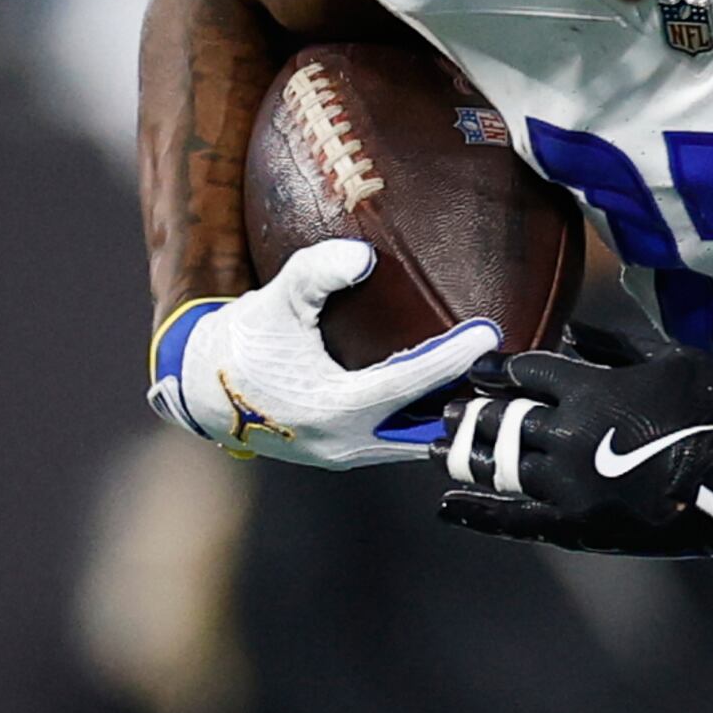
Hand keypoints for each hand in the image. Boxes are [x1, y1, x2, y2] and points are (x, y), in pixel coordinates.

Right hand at [146, 240, 497, 468]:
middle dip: (471, 398)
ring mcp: (349, 455)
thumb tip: (364, 256)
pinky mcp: (349, 455)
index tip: (488, 333)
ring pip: (421, 441)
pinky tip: (458, 391)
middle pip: (430, 426)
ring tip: (493, 376)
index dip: (451, 359)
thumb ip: (315, 273)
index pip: (408, 386)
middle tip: (510, 361)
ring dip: (454, 412)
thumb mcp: (273, 300)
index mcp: (331, 408)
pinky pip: (404, 442)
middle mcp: (345, 442)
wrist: (203, 390)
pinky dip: (431, 420)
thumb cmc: (242, 342)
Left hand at [434, 337, 712, 556]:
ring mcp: (567, 483)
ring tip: (439, 448)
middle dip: (472, 411)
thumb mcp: (674, 358)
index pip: (524, 372)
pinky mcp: (575, 524)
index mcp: (590, 388)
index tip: (480, 370)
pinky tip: (448, 506)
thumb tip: (576, 328)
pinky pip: (515, 519)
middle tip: (451, 409)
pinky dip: (477, 513)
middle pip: (501, 418)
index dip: (497, 369)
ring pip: (498, 465)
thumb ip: (619, 342)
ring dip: (463, 454)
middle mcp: (567, 433)